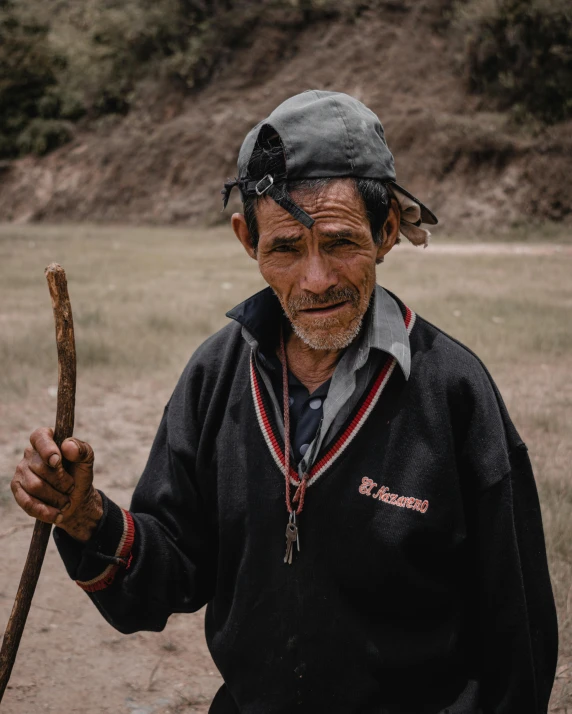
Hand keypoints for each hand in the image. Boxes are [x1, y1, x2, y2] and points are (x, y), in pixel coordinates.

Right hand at [11, 427, 102, 541]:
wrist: (75, 499)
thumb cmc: (79, 474)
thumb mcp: (87, 460)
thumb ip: (81, 450)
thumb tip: (67, 446)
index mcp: (46, 439)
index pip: (39, 437)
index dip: (47, 449)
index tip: (57, 462)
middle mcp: (30, 454)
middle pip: (40, 467)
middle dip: (61, 481)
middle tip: (71, 488)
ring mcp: (21, 472)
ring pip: (35, 486)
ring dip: (56, 498)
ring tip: (66, 502)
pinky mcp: (18, 491)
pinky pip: (27, 503)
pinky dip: (45, 511)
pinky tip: (57, 515)